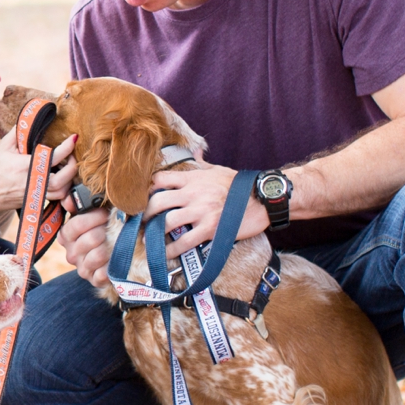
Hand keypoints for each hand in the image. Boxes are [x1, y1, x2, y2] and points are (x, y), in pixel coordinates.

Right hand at [0, 132, 76, 215]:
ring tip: (66, 168)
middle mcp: (33, 182)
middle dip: (72, 166)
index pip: (53, 156)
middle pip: (63, 179)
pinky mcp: (34, 201)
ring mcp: (35, 194)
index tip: (74, 138)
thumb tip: (29, 119)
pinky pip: (56, 199)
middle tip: (72, 155)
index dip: (67, 147)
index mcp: (26, 166)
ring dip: (68, 180)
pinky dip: (62, 190)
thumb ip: (18, 133)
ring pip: (62, 192)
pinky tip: (60, 180)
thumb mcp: (2, 147)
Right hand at [62, 207, 111, 285]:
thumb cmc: (101, 229)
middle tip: (115, 227)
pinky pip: (103, 274)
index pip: (76, 225)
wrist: (111, 254)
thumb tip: (68, 201)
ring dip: (111, 247)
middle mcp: (71, 253)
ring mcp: (82, 268)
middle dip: (105, 231)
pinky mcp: (94, 280)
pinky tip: (118, 258)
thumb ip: (80, 205)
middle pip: (89, 239)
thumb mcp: (90, 214)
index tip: (105, 213)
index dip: (93, 217)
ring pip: (97, 256)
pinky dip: (113, 265)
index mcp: (66, 236)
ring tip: (118, 241)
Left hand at [145, 165, 267, 254]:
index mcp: (193, 178)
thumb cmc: (241, 185)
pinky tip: (165, 254)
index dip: (146, 189)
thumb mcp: (219, 169)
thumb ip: (203, 162)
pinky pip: (184, 241)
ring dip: (154, 233)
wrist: (263, 200)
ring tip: (149, 239)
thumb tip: (196, 150)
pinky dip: (171, 250)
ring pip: (167, 222)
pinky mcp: (210, 229)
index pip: (159, 179)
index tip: (141, 198)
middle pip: (157, 201)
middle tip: (141, 222)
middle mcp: (194, 193)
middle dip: (145, 214)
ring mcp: (201, 212)